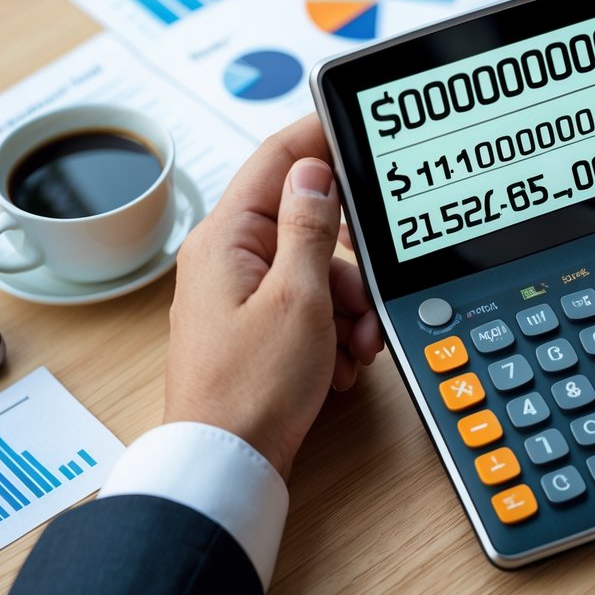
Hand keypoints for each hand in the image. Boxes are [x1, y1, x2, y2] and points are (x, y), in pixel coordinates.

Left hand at [164, 115, 382, 479]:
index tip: (357, 129)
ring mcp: (242, 295)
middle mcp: (228, 259)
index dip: (319, 140)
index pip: (277, 160)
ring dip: (348, 307)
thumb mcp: (298, 297)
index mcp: (227, 238)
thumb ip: (310, 226)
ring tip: (355, 347)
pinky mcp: (257, 328)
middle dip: (350, 263)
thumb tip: (314, 170)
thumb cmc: (252, 387)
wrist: (229, 464)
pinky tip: (340, 364)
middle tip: (367, 294)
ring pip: (316, 272)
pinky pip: (308, 308)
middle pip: (308, 225)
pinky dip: (333, 331)